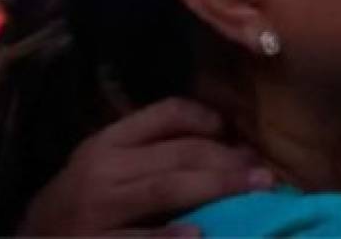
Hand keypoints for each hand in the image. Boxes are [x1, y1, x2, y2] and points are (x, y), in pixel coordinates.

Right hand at [19, 98, 273, 235]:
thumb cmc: (75, 209)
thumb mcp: (103, 170)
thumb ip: (150, 154)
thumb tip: (223, 144)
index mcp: (107, 143)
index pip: (166, 114)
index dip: (206, 119)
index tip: (234, 133)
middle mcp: (102, 170)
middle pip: (178, 154)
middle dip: (228, 161)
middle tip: (265, 174)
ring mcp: (97, 211)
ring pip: (167, 188)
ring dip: (217, 188)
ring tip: (255, 192)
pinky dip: (170, 238)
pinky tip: (200, 236)